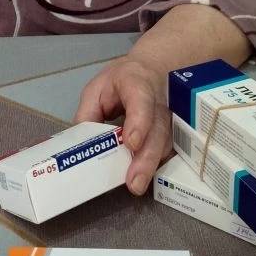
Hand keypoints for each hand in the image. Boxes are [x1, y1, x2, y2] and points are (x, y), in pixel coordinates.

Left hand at [74, 55, 170, 196]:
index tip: (131, 143)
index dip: (138, 122)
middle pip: (157, 129)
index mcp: (136, 83)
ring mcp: (170, 117)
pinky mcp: (173, 131)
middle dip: (146, 157)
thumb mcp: (97, 89)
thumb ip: (88, 113)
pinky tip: (144, 177)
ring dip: (151, 166)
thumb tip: (82, 144)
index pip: (141, 100)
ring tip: (136, 185)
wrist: (151, 70)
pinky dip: (156, 165)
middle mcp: (158, 101)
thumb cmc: (120, 82)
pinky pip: (167, 150)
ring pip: (165, 142)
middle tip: (134, 182)